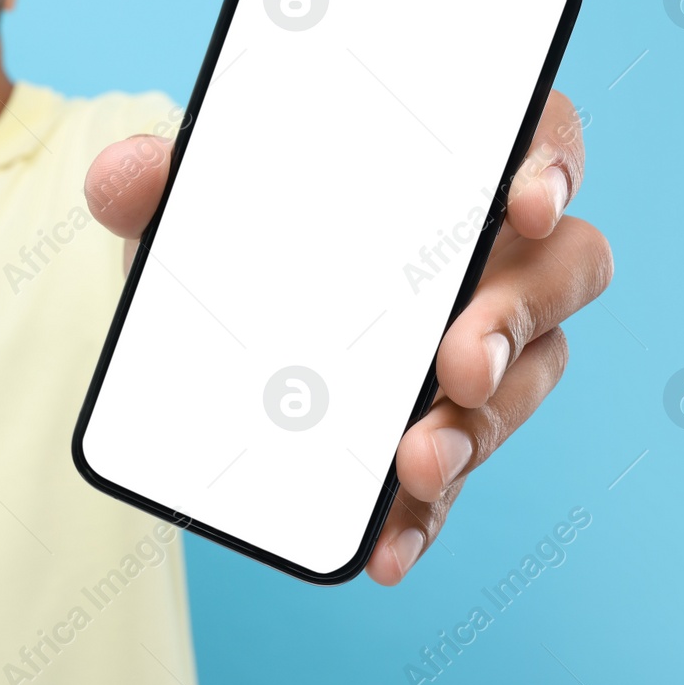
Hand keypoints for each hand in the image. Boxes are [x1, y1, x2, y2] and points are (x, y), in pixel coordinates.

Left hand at [83, 89, 612, 584]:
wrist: (209, 326)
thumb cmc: (233, 238)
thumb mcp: (190, 209)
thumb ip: (154, 182)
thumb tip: (123, 172)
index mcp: (445, 171)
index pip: (533, 138)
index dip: (550, 160)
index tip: (526, 201)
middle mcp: (483, 255)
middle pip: (560, 268)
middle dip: (517, 317)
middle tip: (458, 363)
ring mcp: (474, 347)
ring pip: (524, 378)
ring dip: (481, 427)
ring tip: (417, 464)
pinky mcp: (437, 431)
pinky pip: (456, 474)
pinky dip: (426, 515)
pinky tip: (388, 546)